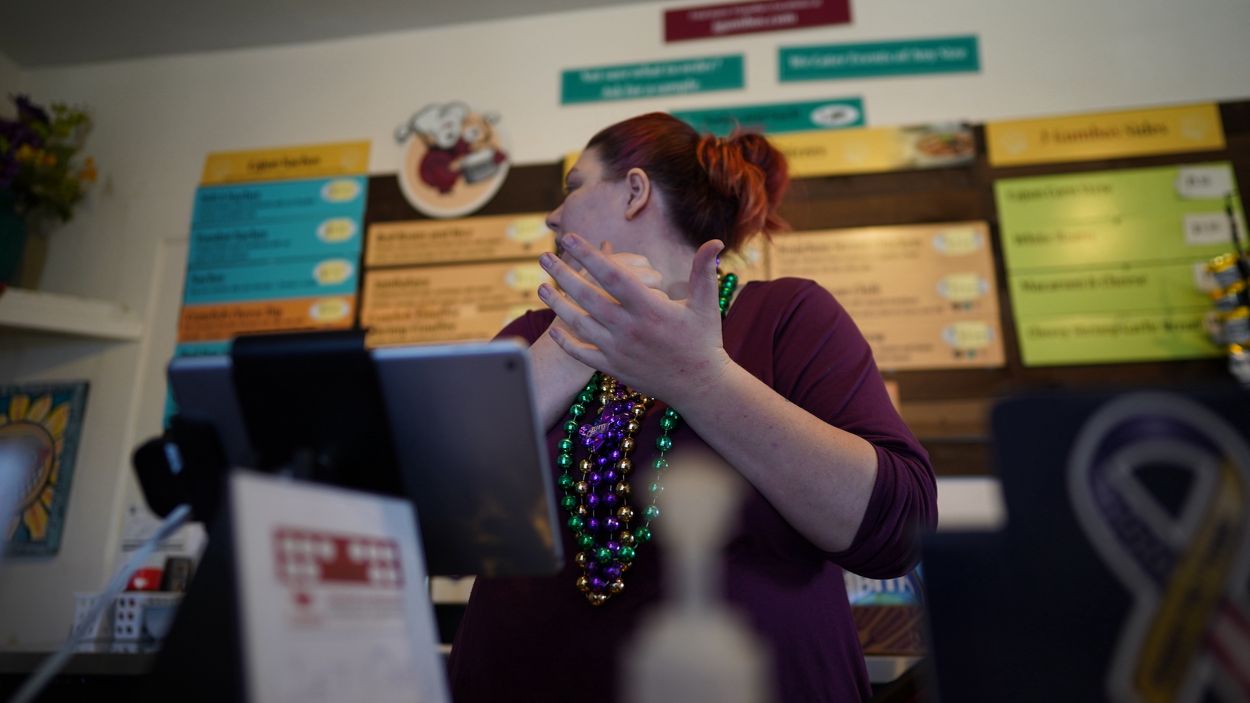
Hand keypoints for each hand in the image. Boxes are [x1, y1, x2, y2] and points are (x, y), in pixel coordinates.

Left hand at [536, 232, 730, 403]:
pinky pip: (582, 353)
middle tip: (544, 257)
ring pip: (579, 323)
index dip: (589, 254)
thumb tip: (715, 240)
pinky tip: (553, 327)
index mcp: (650, 308)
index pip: (613, 275)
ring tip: (540, 286)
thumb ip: (704, 270)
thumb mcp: (706, 304)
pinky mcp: (613, 367)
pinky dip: (565, 341)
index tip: (569, 238)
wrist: (699, 386)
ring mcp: (618, 349)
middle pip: (587, 296)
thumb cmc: (703, 341)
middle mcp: (629, 328)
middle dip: (563, 274)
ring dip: (557, 304)